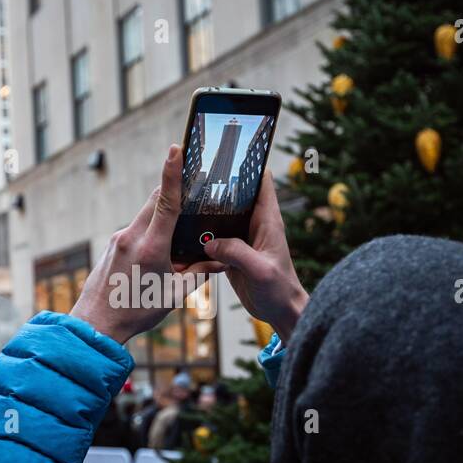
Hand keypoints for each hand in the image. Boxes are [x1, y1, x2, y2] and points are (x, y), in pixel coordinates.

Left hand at [70, 144, 214, 344]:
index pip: (165, 201)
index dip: (172, 173)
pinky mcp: (112, 245)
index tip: (176, 149)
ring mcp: (118, 239)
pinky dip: (150, 232)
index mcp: (150, 247)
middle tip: (193, 189)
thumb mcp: (174, 295)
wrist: (95, 325)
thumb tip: (220, 262)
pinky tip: (156, 254)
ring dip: (162, 218)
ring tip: (177, 239)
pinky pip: (135, 229)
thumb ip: (198, 273)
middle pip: (155, 201)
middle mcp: (131, 237)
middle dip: (173, 192)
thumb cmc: (136, 312)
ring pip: (145, 216)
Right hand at [200, 168, 307, 343]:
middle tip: (193, 173)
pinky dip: (201, 234)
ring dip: (205, 210)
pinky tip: (183, 232)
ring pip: (221, 215)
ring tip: (183, 198)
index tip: (227, 152)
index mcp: (267, 220)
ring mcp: (242, 237)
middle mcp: (254, 223)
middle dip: (217, 183)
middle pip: (235, 194)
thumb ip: (237, 253)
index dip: (247, 164)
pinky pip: (214, 237)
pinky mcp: (232, 252)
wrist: (280, 311)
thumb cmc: (279, 289)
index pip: (261, 181)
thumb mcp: (259, 270)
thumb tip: (211, 243)